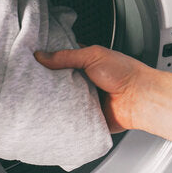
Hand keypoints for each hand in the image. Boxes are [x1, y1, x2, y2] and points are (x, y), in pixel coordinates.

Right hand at [35, 45, 153, 131]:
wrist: (140, 98)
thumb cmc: (126, 73)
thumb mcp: (93, 55)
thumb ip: (67, 56)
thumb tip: (41, 56)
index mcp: (86, 63)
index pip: (61, 60)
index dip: (47, 60)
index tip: (31, 61)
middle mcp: (84, 81)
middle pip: (58, 81)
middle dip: (46, 81)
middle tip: (31, 80)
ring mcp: (85, 99)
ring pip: (62, 100)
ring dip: (54, 99)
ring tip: (39, 96)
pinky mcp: (87, 116)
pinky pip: (70, 117)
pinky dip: (63, 116)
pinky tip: (54, 112)